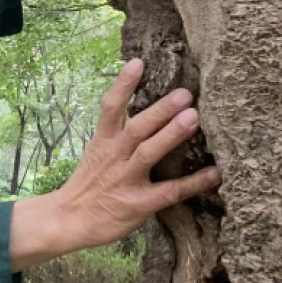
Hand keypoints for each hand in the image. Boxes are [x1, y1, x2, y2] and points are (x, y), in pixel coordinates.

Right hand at [9, 59, 220, 269]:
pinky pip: (168, 192)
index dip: (123, 85)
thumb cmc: (89, 183)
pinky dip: (192, 183)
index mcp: (103, 141)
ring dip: (171, 135)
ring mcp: (125, 180)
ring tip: (194, 118)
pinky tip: (214, 174)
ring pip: (149, 153)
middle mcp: (114, 156)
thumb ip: (118, 133)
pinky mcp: (137, 204)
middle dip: (160, 110)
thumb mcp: (97, 152)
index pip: (110, 108)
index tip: (137, 62)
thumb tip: (146, 110)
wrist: (67, 220)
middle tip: (184, 94)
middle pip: (137, 128)